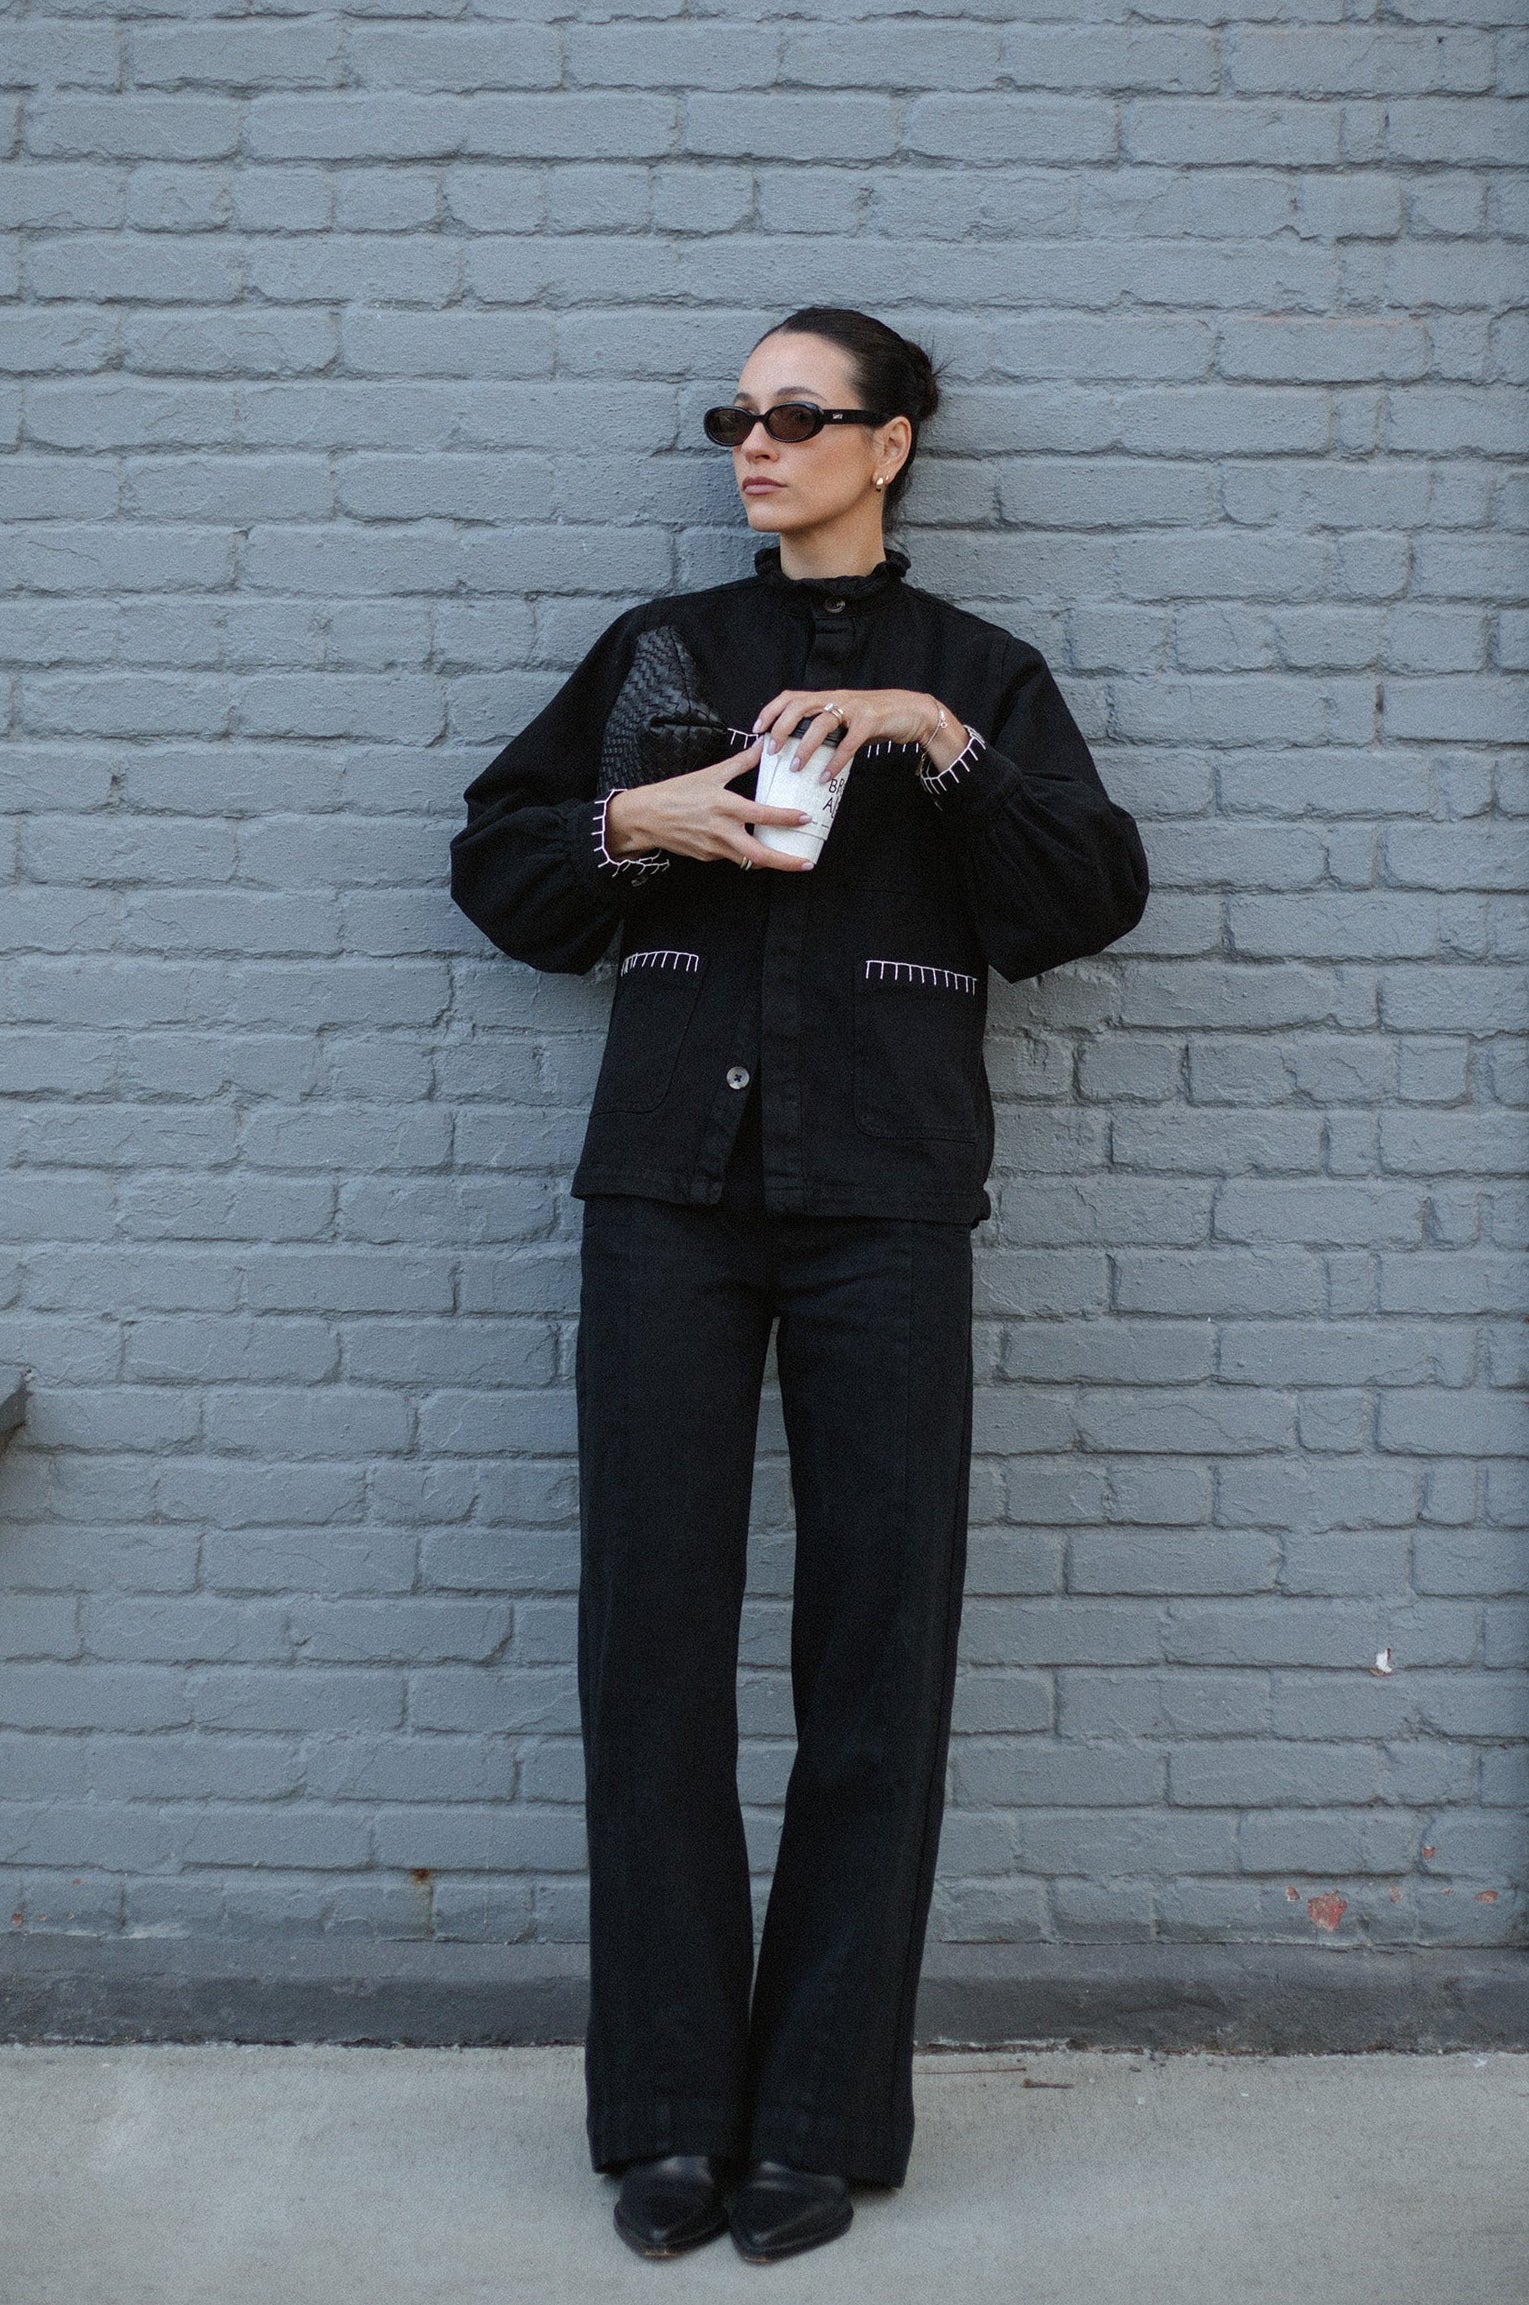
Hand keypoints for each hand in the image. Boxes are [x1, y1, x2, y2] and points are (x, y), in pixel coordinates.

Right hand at [604, 740, 816, 871]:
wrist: (646, 816)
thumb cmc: (677, 792)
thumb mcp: (709, 774)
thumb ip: (740, 763)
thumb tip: (762, 747)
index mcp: (724, 806)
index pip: (762, 815)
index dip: (786, 818)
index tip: (806, 818)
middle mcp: (722, 831)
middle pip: (761, 855)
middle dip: (787, 862)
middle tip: (808, 863)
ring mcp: (714, 848)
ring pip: (749, 860)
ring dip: (769, 859)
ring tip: (787, 856)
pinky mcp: (707, 857)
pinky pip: (731, 856)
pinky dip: (743, 852)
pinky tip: (748, 843)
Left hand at [750, 688, 969, 783]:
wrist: (914, 711)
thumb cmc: (876, 718)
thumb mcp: (845, 719)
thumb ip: (825, 729)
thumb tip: (799, 750)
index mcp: (827, 697)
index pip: (791, 697)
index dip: (771, 711)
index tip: (757, 729)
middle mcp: (837, 698)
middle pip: (800, 705)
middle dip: (781, 727)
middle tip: (771, 750)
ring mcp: (854, 708)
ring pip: (822, 722)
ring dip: (805, 746)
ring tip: (795, 767)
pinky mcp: (871, 722)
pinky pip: (849, 742)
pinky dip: (836, 760)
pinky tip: (826, 776)